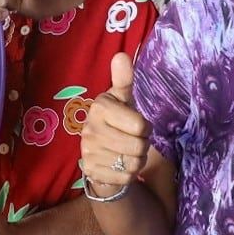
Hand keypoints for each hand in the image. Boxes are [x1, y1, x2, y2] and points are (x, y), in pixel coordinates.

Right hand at [80, 53, 151, 193]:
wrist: (100, 153)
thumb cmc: (117, 121)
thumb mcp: (123, 100)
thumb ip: (123, 79)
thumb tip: (121, 56)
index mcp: (100, 107)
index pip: (140, 125)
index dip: (145, 128)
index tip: (136, 126)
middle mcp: (90, 129)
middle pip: (138, 146)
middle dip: (142, 146)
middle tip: (133, 141)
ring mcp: (88, 151)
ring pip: (133, 164)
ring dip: (137, 161)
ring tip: (127, 153)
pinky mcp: (91, 171)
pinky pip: (125, 178)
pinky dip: (128, 176)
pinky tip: (119, 166)